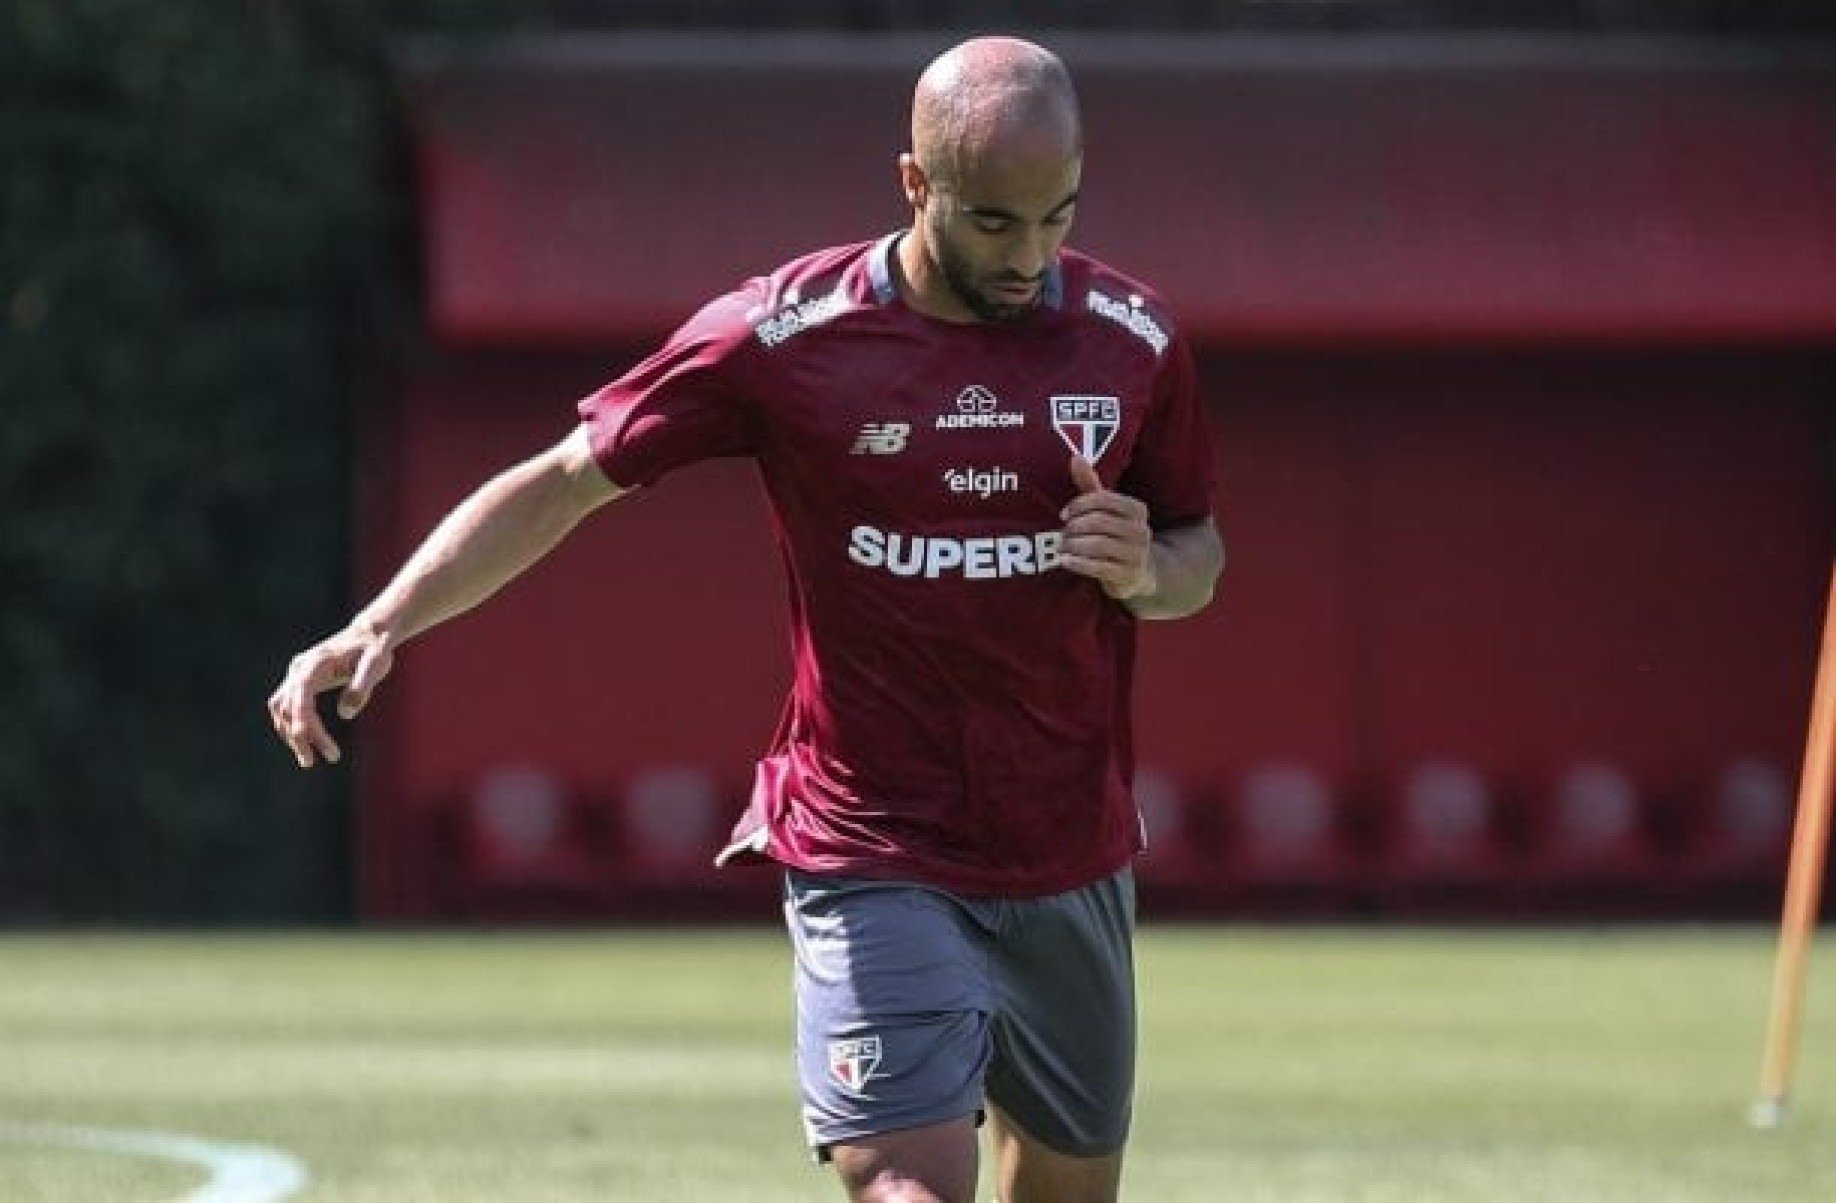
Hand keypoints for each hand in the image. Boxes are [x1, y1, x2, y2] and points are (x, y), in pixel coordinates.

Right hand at [266, 622, 395, 767]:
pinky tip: (306, 742)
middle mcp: (299, 669)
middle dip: (299, 736)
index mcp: (315, 664)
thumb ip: (362, 685)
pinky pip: (286, 708)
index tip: (324, 748)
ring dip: (291, 735)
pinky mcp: (298, 682)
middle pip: (287, 707)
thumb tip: (345, 714)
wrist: (368, 635)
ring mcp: (295, 674)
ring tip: (309, 760)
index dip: (307, 724)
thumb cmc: (373, 650)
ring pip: (282, 709)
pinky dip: (292, 726)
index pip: (301, 698)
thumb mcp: (376, 664)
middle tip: (315, 761)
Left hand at [1059, 455, 1155, 600]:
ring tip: (1061, 547)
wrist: (1141, 572)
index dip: (1079, 505)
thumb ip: (1090, 484)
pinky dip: (1077, 563)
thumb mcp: (1106, 509)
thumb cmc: (1116, 534)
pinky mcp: (1127, 575)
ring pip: (1098, 545)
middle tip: (1061, 534)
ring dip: (1073, 545)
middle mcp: (1141, 530)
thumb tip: (1075, 456)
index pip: (1103, 499)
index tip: (1064, 514)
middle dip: (1074, 527)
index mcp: (1136, 509)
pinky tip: (1064, 560)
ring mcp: (1136, 554)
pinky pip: (1098, 567)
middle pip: (1099, 522)